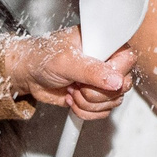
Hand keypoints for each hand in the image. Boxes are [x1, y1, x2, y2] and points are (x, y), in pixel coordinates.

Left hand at [4, 28, 136, 120]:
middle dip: (95, 92)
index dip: (115, 72)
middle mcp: (107, 62)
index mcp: (105, 43)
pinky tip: (72, 97)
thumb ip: (91, 70)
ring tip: (72, 89)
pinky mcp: (95, 97)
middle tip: (77, 83)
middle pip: (123, 85)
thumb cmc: (42, 57)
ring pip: (113, 101)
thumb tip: (117, 81)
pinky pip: (103, 112)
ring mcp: (102, 81)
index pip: (128, 59)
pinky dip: (85, 111)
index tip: (96, 77)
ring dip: (88, 102)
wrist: (28, 75)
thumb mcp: (66, 60)